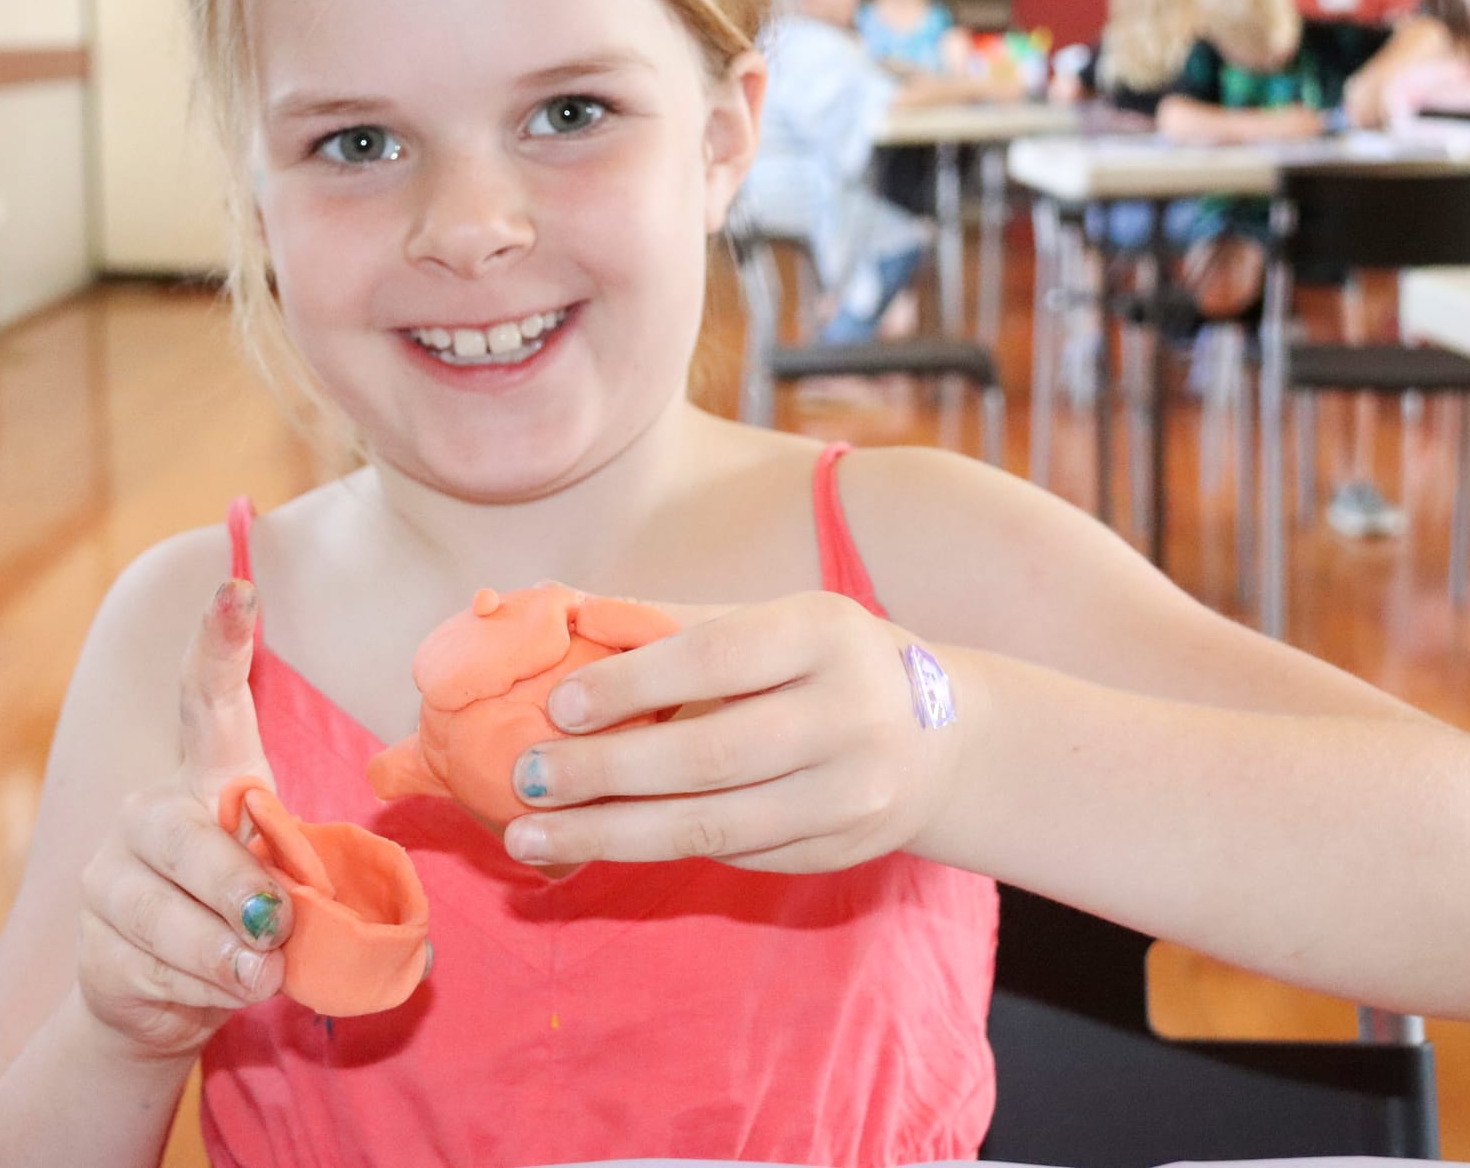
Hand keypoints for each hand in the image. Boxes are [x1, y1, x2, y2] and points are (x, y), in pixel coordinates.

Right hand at [75, 579, 292, 1060]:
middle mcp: (149, 814)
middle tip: (274, 925)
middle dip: (231, 884)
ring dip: (219, 954)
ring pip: (160, 913)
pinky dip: (198, 991)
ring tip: (260, 975)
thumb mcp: (293, 886)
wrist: (167, 998)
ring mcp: (110, 878)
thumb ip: (307, 887)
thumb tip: (329, 927)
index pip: (209, 696)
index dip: (221, 641)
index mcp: (211, 777)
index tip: (239, 591)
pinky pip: (149, 968)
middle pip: (179, 833)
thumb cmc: (248, 918)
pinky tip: (219, 992)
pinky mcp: (93, 945)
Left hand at [500, 593, 965, 874]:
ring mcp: (849, 796)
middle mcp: (847, 717)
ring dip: (610, 833)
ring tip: (530, 835)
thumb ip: (673, 623)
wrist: (944, 736)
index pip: (714, 659)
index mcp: (824, 634)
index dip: (631, 685)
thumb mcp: (772, 619)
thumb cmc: (825, 661)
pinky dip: (656, 849)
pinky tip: (597, 843)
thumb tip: (566, 612)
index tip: (558, 708)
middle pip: (708, 757)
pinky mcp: (837, 852)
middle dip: (603, 772)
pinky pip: (732, 857)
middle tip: (525, 778)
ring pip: (712, 827)